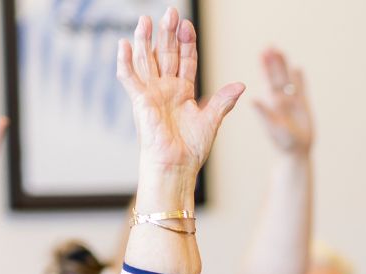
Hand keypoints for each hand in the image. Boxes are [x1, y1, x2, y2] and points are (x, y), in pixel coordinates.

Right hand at [117, 8, 243, 187]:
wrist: (177, 165)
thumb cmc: (192, 148)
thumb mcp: (211, 120)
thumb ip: (223, 101)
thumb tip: (241, 85)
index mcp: (182, 91)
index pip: (185, 61)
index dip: (187, 43)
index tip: (188, 26)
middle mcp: (165, 88)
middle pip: (165, 54)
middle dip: (168, 33)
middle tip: (171, 12)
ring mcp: (151, 92)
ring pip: (146, 60)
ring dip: (145, 40)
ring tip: (146, 19)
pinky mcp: (139, 101)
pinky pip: (129, 77)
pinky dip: (125, 61)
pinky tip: (125, 44)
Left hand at [251, 49, 312, 155]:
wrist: (296, 152)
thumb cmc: (282, 143)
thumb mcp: (272, 127)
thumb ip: (264, 113)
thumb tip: (252, 100)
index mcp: (272, 102)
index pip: (268, 80)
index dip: (266, 67)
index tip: (263, 54)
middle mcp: (280, 99)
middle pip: (277, 76)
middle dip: (274, 62)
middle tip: (270, 46)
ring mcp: (292, 101)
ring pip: (288, 80)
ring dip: (284, 66)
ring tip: (280, 51)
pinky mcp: (303, 106)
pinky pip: (301, 89)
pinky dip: (300, 79)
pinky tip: (297, 69)